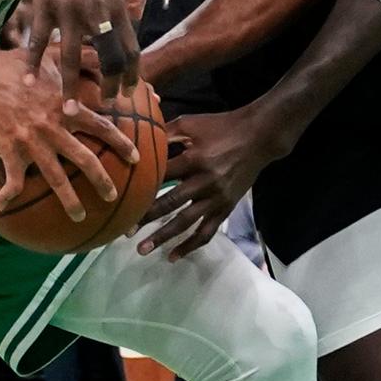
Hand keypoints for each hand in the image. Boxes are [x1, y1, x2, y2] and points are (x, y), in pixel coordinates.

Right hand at [0, 41, 138, 220]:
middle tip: (112, 196)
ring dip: (69, 200)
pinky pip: (12, 180)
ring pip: (56, 178)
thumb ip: (82, 58)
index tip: (135, 157)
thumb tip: (106, 53)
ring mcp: (32, 142)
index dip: (121, 143)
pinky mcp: (9, 151)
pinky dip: (8, 194)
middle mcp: (53, 127)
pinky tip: (2, 204)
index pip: (102, 127)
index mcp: (66, 106)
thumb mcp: (52, 56)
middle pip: (85, 159)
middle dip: (102, 180)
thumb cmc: (14, 64)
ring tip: (79, 216)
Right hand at [27, 0, 139, 112]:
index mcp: (117, 4)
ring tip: (70, 110)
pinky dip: (33, 62)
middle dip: (110, 86)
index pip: (130, 48)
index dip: (132, 73)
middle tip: (108, 105)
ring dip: (72, 87)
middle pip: (108, 59)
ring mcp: (69, 10)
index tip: (132, 91)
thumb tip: (141, 9)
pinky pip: (39, 40)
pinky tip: (29, 82)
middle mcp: (97, 12)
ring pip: (72, 57)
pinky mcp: (45, 5)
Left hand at [135, 108, 268, 260]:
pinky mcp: (226, 208)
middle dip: (147, 218)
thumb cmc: (220, 127)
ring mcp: (217, 198)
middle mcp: (205, 181)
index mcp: (194, 159)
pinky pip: (207, 231)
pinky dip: (190, 246)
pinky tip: (174, 256)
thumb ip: (165, 133)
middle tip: (126, 231)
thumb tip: (139, 140)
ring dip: (164, 237)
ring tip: (143, 250)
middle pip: (171, 203)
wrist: (258, 137)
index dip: (142, 187)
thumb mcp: (191, 123)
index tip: (122, 198)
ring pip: (187, 222)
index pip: (162, 176)